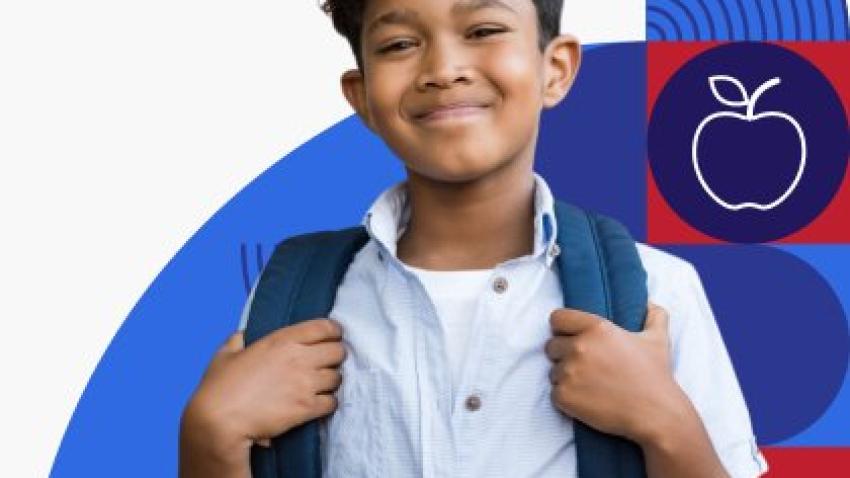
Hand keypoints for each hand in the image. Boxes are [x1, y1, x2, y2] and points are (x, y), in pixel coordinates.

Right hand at [182, 319, 344, 457]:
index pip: (324, 327)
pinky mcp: (307, 408)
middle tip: (327, 363)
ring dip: (331, 381)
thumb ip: (239, 339)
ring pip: (337, 377)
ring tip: (321, 385)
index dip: (333, 331)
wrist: (220, 420)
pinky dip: (328, 403)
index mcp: (282, 340)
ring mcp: (305, 383)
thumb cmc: (220, 387)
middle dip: (335, 356)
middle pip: (338, 351)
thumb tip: (244, 334)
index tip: (333, 336)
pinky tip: (318, 404)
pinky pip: (332, 402)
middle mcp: (299, 358)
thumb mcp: (226, 353)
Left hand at [545, 304, 687, 442]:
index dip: (563, 329)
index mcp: (596, 328)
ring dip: (566, 378)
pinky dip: (566, 398)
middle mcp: (579, 347)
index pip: (557, 318)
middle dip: (564, 355)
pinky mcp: (564, 395)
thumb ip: (653, 316)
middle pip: (551, 346)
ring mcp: (569, 372)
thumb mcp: (657, 340)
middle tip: (586, 367)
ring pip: (553, 371)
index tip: (572, 338)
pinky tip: (587, 400)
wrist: (656, 414)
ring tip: (590, 385)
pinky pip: (554, 393)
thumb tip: (650, 303)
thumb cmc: (655, 376)